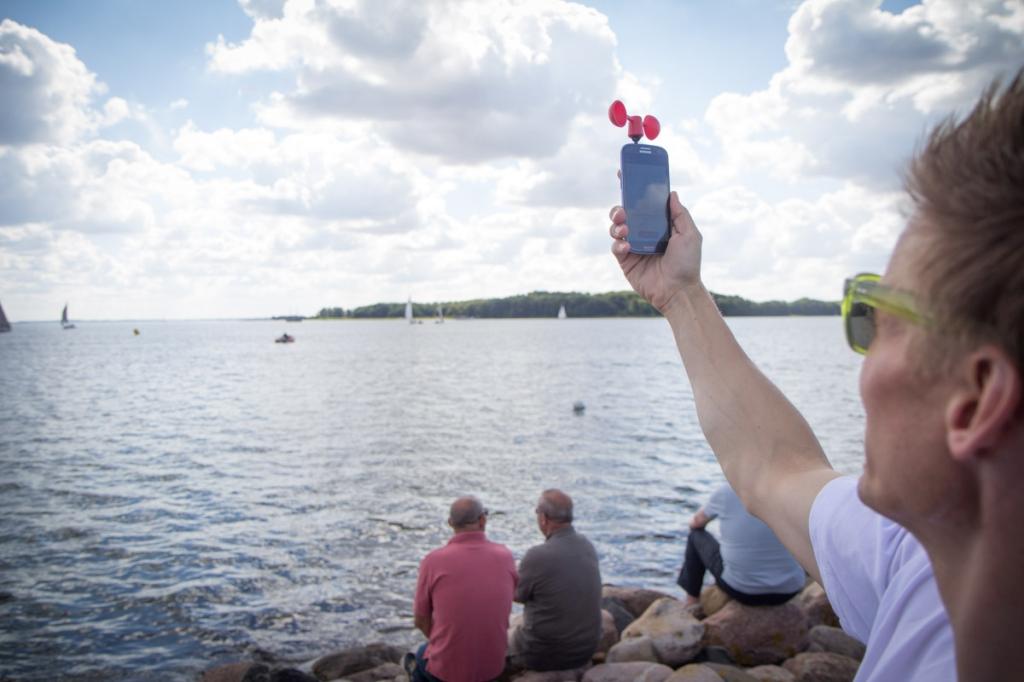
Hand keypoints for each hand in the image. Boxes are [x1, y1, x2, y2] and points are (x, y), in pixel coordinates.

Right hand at [609, 191, 702, 313]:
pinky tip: (627, 246)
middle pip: (625, 213)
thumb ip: (680, 214)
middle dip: (620, 208)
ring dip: (617, 224)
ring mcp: (634, 246)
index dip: (634, 189)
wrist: (678, 291)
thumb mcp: (690, 234)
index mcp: (659, 224)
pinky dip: (618, 243)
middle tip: (623, 210)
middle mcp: (644, 232)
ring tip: (625, 228)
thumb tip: (672, 193)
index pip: (644, 203)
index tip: (624, 174)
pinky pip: (616, 246)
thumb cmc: (688, 264)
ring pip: (616, 227)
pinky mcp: (626, 261)